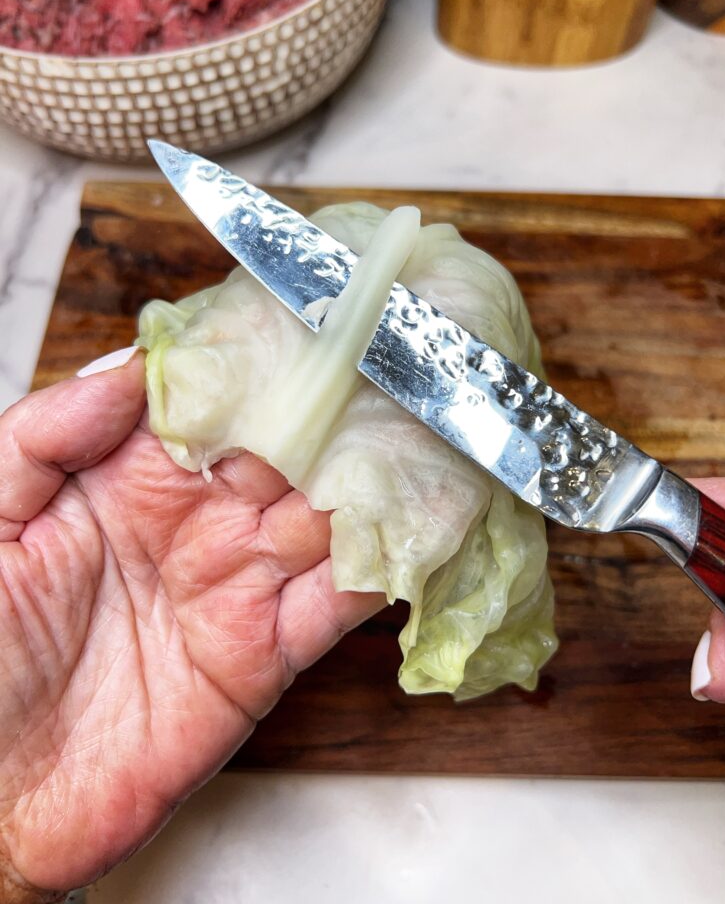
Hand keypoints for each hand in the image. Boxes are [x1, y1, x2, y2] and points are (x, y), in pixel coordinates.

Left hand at [0, 350, 382, 901]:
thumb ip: (46, 433)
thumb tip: (133, 364)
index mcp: (132, 474)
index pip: (218, 399)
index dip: (265, 359)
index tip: (315, 314)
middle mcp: (198, 520)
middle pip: (290, 448)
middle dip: (342, 408)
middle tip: (401, 358)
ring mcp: (238, 583)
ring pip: (328, 514)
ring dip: (377, 477)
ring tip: (433, 429)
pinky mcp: (265, 655)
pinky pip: (336, 602)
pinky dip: (381, 567)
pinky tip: (415, 530)